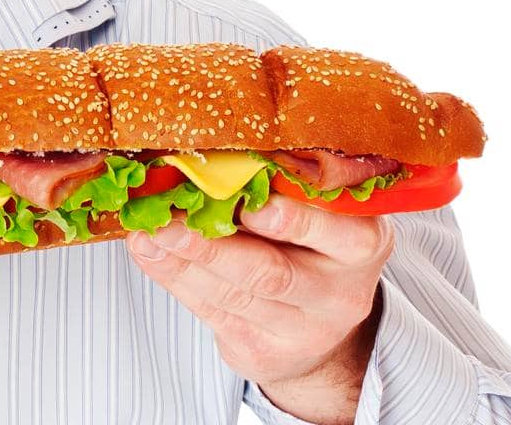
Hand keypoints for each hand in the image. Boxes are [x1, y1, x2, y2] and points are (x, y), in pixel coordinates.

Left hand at [126, 196, 392, 424]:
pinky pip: (211, 311)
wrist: (319, 326)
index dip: (294, 221)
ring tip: (148, 232)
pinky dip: (173, 277)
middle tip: (170, 221)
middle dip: (215, 246)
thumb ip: (282, 189)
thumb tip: (210, 158)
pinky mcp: (261, 352)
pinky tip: (149, 252)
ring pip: (234, 294)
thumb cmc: (310, 244)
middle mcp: (339, 293)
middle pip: (272, 273)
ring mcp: (302, 329)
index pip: (336, 235)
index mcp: (362, 244)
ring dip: (182, 260)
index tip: (250, 202)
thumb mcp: (321, 214)